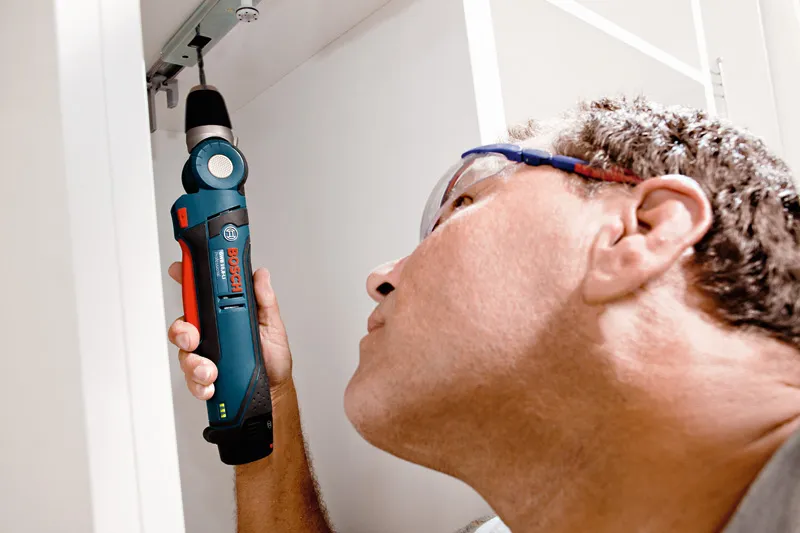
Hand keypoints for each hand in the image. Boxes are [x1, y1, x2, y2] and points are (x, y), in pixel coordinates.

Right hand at [167, 263, 292, 402]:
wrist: (274, 390)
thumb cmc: (273, 357)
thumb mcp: (272, 325)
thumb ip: (264, 300)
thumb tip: (260, 275)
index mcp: (224, 317)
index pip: (201, 295)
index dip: (186, 279)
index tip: (179, 271)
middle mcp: (211, 334)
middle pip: (182, 325)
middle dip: (182, 331)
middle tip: (193, 339)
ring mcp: (205, 356)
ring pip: (184, 355)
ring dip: (194, 364)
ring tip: (212, 372)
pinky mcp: (203, 378)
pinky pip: (191, 380)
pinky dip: (199, 384)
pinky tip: (211, 385)